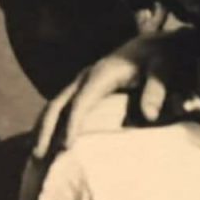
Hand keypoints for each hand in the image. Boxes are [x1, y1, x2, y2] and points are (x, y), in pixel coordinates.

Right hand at [32, 28, 194, 160]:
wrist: (157, 43)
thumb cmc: (162, 56)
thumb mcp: (164, 69)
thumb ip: (157, 90)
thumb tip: (149, 116)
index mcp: (102, 74)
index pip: (81, 102)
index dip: (72, 124)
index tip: (66, 146)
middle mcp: (86, 77)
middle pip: (57, 103)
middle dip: (45, 130)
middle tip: (38, 156)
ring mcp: (83, 81)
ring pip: (54, 105)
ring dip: (42, 129)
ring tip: (36, 156)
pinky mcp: (86, 87)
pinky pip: (62, 106)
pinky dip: (51, 124)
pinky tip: (49, 143)